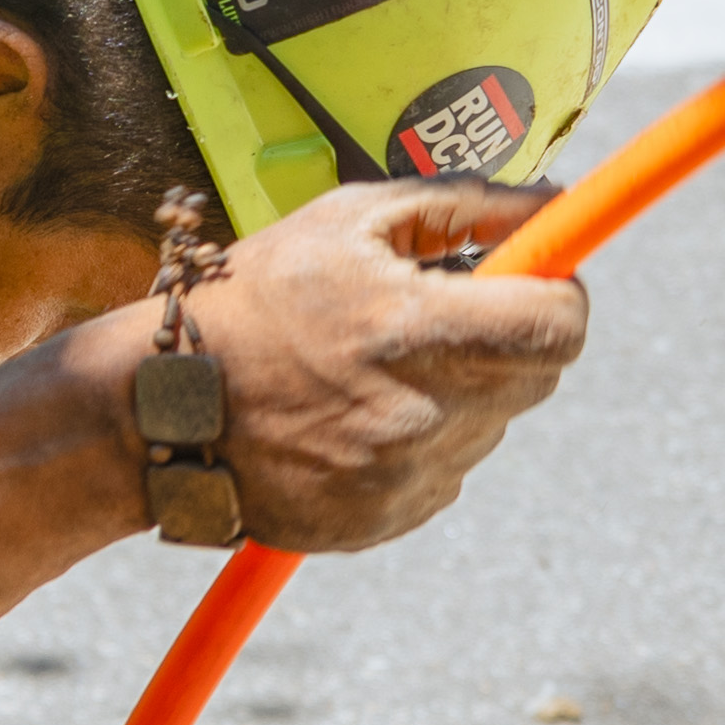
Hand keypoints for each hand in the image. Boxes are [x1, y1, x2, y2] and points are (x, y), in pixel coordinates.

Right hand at [142, 177, 588, 555]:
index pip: (557, 326)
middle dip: (510, 341)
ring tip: (374, 371)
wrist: (162, 412)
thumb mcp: (347, 222)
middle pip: (537, 379)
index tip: (537, 282)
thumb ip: (461, 205)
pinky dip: (420, 445)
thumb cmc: (255, 300)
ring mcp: (402, 476)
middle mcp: (417, 413)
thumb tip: (552, 203)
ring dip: (459, 395)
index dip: (562, 297)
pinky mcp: (385, 520)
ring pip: (489, 428)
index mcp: (411, 329)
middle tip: (446, 320)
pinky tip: (354, 420)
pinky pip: (444, 475)